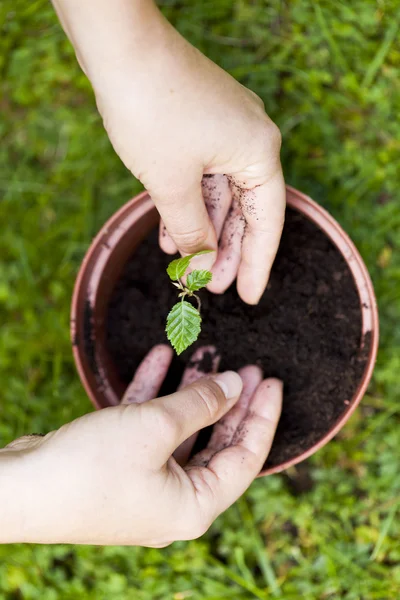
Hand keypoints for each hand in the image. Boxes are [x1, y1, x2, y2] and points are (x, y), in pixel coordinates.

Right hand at [0, 355, 281, 545]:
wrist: (19, 490)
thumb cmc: (90, 467)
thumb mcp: (155, 427)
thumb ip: (200, 404)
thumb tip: (236, 384)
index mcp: (194, 505)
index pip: (246, 458)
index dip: (262, 416)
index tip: (272, 381)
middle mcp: (174, 499)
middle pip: (217, 444)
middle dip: (232, 402)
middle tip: (248, 367)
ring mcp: (145, 483)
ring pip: (182, 431)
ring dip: (192, 393)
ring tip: (210, 356)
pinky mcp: (120, 466)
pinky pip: (148, 427)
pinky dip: (155, 394)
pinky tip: (160, 358)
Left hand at [53, 0, 285, 303]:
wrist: (121, 47)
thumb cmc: (152, 112)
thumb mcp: (171, 184)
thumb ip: (191, 230)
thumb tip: (201, 264)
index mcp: (259, 153)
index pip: (266, 223)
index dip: (257, 265)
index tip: (248, 297)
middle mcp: (250, 139)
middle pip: (243, 210)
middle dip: (223, 251)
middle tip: (210, 286)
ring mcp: (224, 129)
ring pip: (218, 194)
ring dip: (200, 229)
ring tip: (183, 265)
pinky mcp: (200, 123)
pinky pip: (201, 175)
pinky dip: (187, 204)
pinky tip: (169, 231)